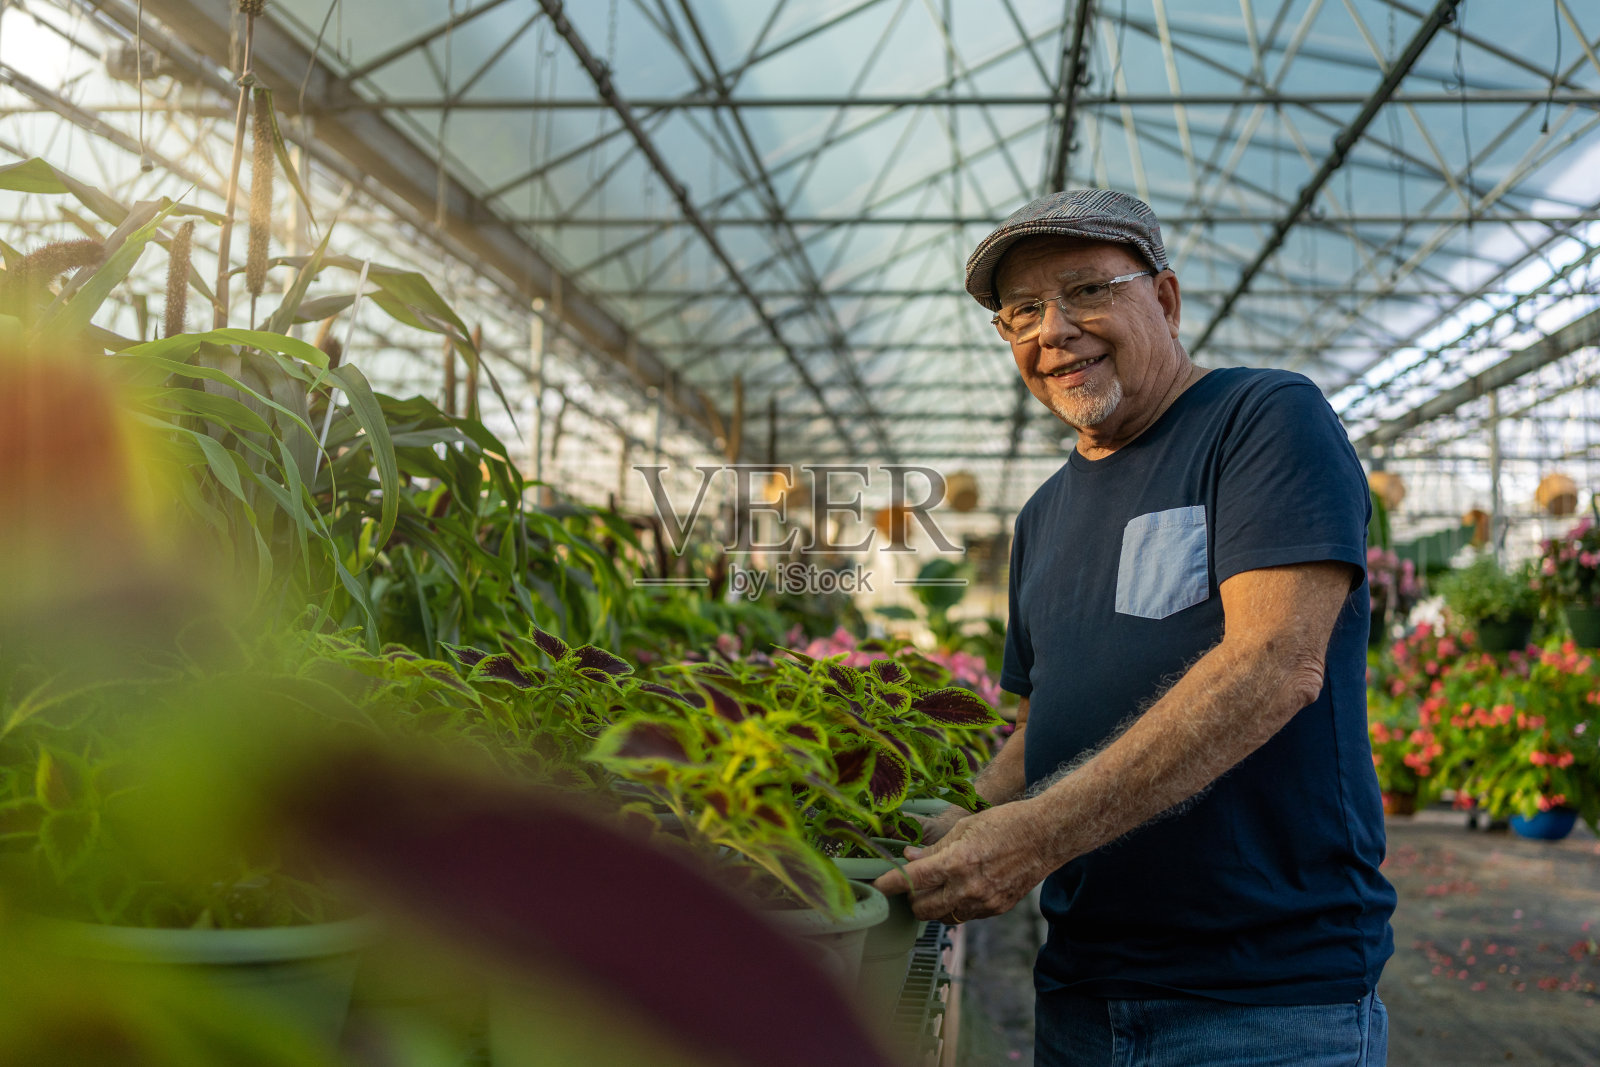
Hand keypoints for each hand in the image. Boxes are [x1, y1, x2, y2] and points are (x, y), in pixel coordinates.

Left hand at [873, 801, 1050, 924]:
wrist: (1045, 836)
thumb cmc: (1005, 823)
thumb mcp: (964, 828)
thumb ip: (934, 849)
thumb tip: (909, 859)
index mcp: (958, 862)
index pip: (913, 880)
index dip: (890, 885)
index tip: (876, 887)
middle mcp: (970, 887)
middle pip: (924, 909)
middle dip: (912, 899)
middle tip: (911, 885)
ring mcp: (985, 902)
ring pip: (944, 917)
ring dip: (934, 906)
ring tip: (936, 887)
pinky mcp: (997, 909)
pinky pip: (966, 916)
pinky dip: (957, 906)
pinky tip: (961, 889)